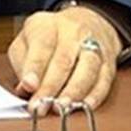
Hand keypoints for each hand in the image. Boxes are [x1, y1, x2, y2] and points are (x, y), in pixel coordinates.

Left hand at [8, 6, 122, 115]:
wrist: (86, 22)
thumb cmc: (49, 36)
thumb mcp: (26, 40)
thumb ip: (22, 63)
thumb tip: (24, 89)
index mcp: (46, 24)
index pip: (41, 45)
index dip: (35, 68)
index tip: (28, 86)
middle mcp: (72, 32)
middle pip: (63, 61)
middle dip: (51, 87)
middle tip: (41, 106)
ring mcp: (93, 45)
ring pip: (87, 69)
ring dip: (73, 92)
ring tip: (61, 108)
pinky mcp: (108, 61)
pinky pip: (104, 80)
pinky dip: (94, 95)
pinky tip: (84, 106)